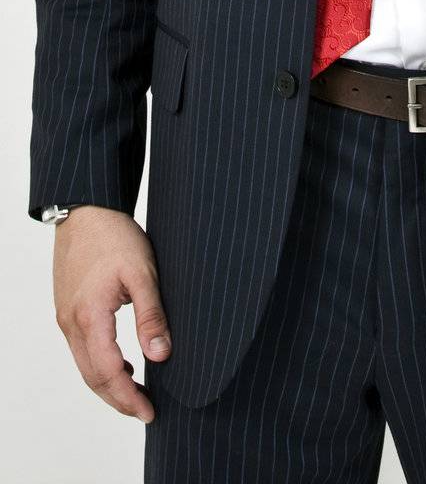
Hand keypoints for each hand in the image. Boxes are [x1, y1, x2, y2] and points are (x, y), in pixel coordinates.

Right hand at [52, 205, 171, 423]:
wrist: (86, 210)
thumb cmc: (114, 236)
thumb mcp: (143, 272)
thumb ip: (151, 314)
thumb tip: (161, 354)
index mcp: (90, 316)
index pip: (108, 372)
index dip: (128, 397)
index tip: (149, 411)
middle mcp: (72, 323)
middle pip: (92, 377)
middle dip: (118, 399)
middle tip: (145, 411)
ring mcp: (66, 317)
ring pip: (85, 365)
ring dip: (108, 384)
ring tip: (136, 393)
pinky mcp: (68, 309)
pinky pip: (82, 349)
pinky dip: (100, 364)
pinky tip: (123, 363)